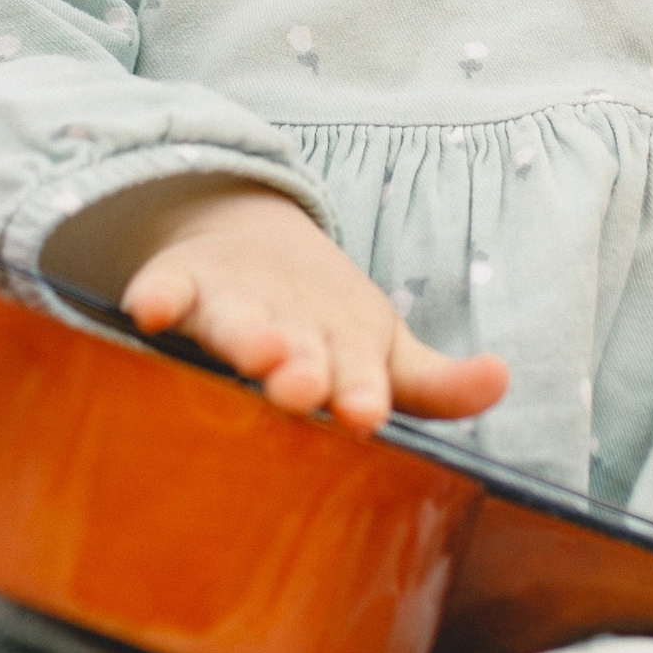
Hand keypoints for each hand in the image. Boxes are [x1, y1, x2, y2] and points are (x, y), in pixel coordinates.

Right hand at [44, 177, 508, 435]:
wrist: (253, 240)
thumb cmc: (327, 324)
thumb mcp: (383, 350)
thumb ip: (436, 384)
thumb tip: (504, 378)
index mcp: (345, 343)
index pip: (359, 370)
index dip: (360, 389)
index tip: (364, 412)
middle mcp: (292, 323)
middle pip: (298, 346)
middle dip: (301, 365)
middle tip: (305, 385)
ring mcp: (236, 301)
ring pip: (237, 318)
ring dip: (245, 332)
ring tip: (252, 349)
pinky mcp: (184, 282)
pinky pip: (168, 288)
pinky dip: (158, 294)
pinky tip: (149, 308)